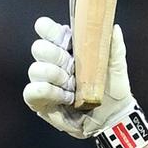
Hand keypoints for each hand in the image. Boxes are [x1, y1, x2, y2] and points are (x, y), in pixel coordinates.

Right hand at [23, 16, 136, 138]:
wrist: (113, 118)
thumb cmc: (113, 91)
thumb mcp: (117, 68)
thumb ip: (115, 48)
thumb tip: (114, 28)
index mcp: (67, 49)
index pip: (46, 29)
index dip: (49, 30)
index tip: (66, 40)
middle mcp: (53, 63)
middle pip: (39, 47)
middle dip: (56, 56)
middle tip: (73, 68)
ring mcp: (45, 82)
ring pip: (35, 69)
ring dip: (55, 77)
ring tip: (73, 89)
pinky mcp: (40, 101)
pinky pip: (30, 91)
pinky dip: (48, 92)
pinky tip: (65, 98)